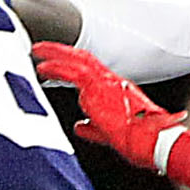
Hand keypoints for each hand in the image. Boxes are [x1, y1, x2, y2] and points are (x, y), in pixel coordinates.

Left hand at [34, 43, 186, 170]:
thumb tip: (79, 127)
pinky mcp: (97, 89)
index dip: (73, 63)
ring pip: (76, 59)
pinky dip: (56, 68)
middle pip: (83, 57)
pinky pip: (72, 72)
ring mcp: (105, 83)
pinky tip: (42, 68)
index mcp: (118, 90)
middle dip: (61, 51)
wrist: (153, 140)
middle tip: (42, 48)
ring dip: (55, 54)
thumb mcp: (110, 134)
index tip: (58, 63)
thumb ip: (92, 128)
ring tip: (37, 52)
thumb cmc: (141, 140)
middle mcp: (112, 81)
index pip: (92, 70)